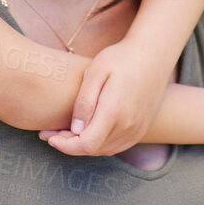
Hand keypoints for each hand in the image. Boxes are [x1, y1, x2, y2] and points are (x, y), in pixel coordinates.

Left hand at [43, 40, 167, 156]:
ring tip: (67, 132)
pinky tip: (89, 131)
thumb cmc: (121, 58)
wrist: (154, 54)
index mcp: (114, 112)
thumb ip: (84, 102)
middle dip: (70, 145)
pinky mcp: (143, 127)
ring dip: (85, 145)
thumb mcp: (96, 72)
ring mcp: (138, 129)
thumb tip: (74, 129)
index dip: (65, 146)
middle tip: (52, 133)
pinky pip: (118, 145)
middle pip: (94, 150)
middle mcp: (128, 126)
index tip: (49, 137)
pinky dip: (101, 143)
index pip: (86, 145)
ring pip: (106, 149)